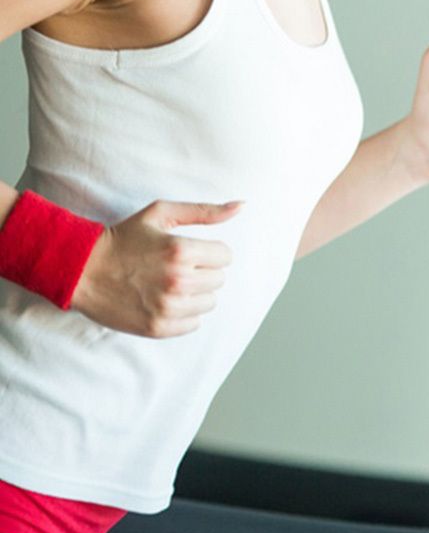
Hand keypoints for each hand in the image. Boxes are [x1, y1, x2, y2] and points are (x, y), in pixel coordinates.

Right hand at [71, 200, 239, 337]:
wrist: (82, 270)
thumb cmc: (125, 237)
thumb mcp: (163, 213)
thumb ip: (205, 211)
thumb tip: (242, 206)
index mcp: (181, 251)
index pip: (225, 256)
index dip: (211, 252)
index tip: (192, 252)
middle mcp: (177, 281)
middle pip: (219, 280)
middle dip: (204, 271)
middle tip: (178, 267)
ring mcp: (167, 307)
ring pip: (210, 303)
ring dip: (196, 293)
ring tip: (172, 284)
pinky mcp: (157, 327)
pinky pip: (194, 324)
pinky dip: (185, 314)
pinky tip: (166, 300)